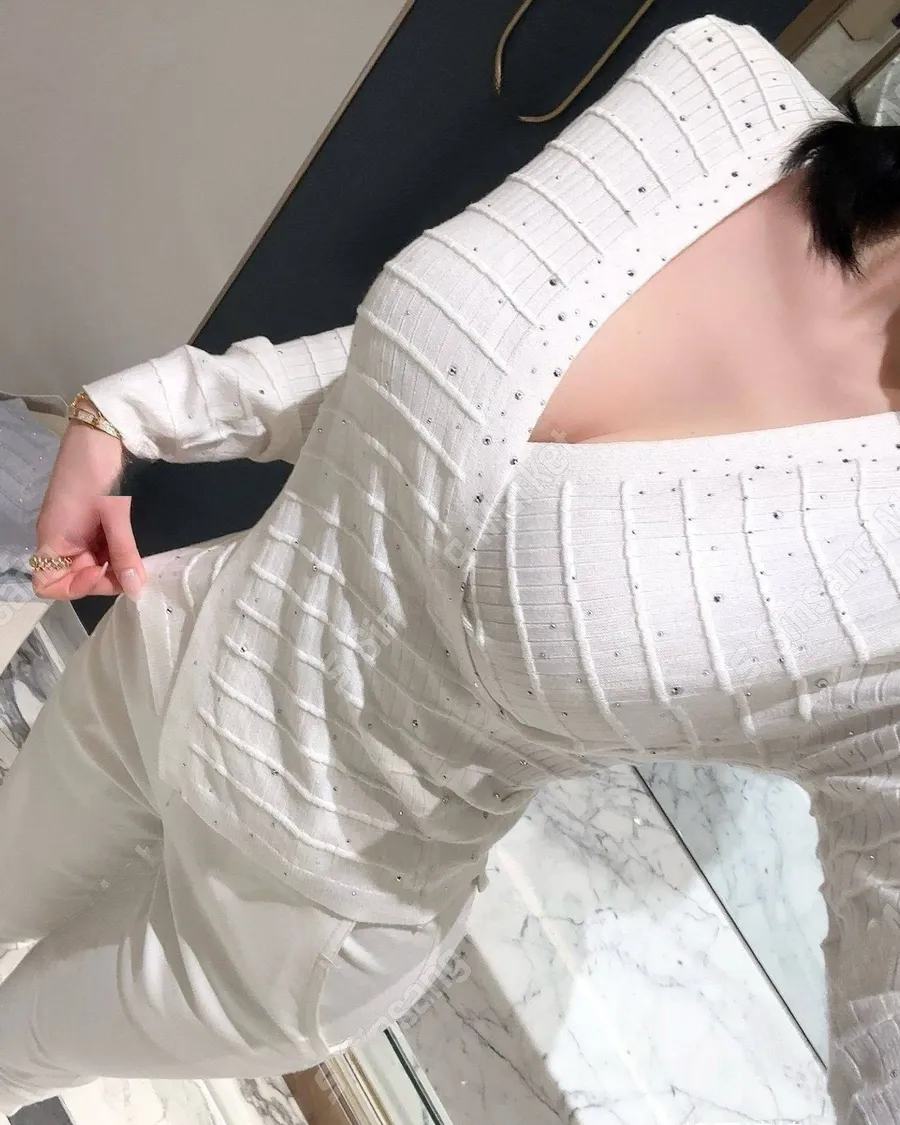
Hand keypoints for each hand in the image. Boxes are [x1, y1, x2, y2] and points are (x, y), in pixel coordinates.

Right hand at [32, 421, 144, 600]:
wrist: (100, 433)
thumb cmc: (99, 473)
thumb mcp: (114, 516)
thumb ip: (124, 554)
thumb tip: (135, 589)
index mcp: (53, 539)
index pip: (48, 584)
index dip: (76, 588)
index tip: (104, 574)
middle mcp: (58, 539)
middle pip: (74, 577)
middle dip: (104, 578)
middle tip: (133, 570)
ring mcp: (73, 530)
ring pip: (89, 563)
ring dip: (112, 565)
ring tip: (135, 558)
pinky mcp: (87, 521)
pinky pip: (97, 547)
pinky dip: (114, 551)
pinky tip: (131, 546)